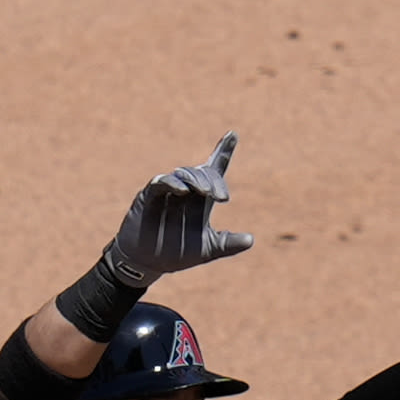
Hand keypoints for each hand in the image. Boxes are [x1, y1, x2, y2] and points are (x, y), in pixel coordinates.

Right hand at [105, 133, 254, 283]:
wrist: (148, 264)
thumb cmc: (176, 254)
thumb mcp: (208, 249)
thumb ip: (228, 243)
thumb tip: (251, 240)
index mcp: (201, 199)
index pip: (214, 170)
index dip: (223, 152)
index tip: (233, 135)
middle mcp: (186, 191)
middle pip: (203, 172)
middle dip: (213, 180)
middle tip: (219, 196)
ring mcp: (168, 191)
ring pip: (185, 174)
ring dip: (197, 180)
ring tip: (206, 193)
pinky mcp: (151, 195)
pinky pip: (162, 182)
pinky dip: (173, 183)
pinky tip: (183, 191)